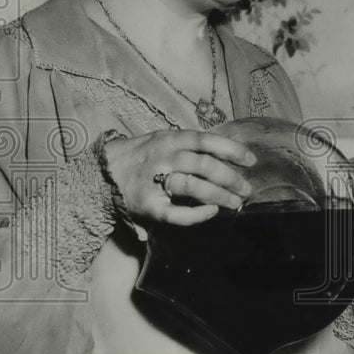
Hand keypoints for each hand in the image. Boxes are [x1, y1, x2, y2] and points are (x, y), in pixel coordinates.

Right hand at [103, 129, 256, 227]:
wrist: (102, 172)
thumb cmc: (141, 156)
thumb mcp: (163, 141)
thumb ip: (190, 146)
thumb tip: (228, 154)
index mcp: (170, 139)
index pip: (206, 140)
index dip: (232, 150)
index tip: (251, 161)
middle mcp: (163, 157)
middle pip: (204, 165)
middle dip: (230, 178)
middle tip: (246, 189)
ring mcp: (154, 182)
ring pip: (193, 186)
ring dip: (219, 196)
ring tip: (235, 203)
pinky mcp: (148, 206)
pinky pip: (177, 213)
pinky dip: (197, 214)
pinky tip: (211, 213)